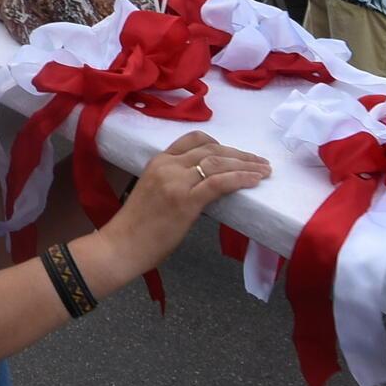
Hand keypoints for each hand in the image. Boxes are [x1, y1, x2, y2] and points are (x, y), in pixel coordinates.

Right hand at [100, 132, 270, 271]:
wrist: (121, 246)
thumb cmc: (136, 227)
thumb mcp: (154, 192)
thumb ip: (176, 182)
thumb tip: (205, 186)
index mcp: (158, 161)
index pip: (194, 139)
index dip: (219, 143)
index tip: (235, 153)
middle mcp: (168, 166)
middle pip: (212, 149)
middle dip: (240, 154)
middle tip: (259, 162)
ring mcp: (176, 182)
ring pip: (218, 163)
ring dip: (246, 165)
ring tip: (264, 171)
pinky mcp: (185, 201)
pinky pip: (219, 183)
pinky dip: (240, 179)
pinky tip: (254, 181)